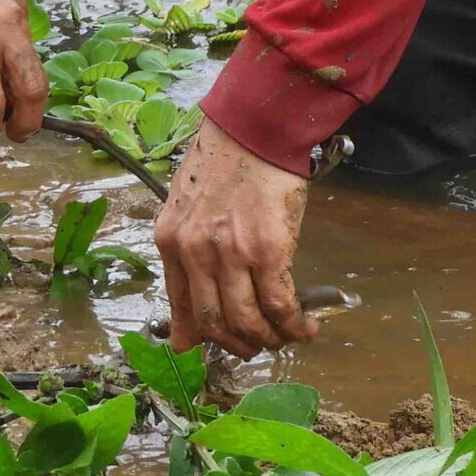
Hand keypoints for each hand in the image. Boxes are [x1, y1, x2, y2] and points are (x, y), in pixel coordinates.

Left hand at [154, 117, 317, 357]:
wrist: (254, 128)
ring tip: (284, 337)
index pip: (179, 303)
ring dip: (269, 340)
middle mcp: (193, 252)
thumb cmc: (225, 159)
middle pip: (213, 322)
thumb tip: (193, 285)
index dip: (197, 334)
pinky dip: (293, 325)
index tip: (204, 347)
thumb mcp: (188, 204)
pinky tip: (305, 326)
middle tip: (255, 347)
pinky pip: (279, 304)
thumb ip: (186, 247)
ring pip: (246, 321)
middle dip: (237, 344)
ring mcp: (229, 253)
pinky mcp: (267, 250)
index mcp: (171, 240)